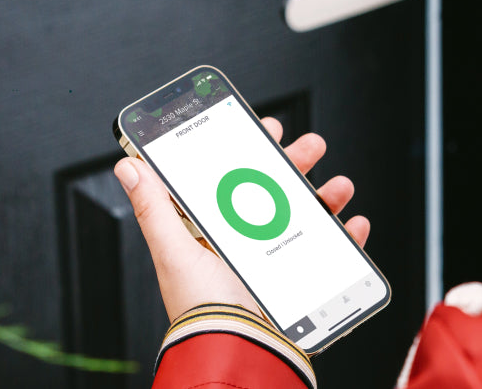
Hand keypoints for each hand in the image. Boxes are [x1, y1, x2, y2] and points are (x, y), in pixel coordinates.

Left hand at [114, 117, 369, 321]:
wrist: (242, 352)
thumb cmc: (203, 312)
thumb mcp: (174, 253)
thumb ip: (154, 208)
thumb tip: (128, 167)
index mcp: (214, 233)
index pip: (233, 181)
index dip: (250, 153)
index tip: (263, 129)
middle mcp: (246, 244)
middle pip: (276, 191)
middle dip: (296, 164)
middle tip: (310, 146)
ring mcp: (278, 261)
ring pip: (308, 216)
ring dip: (328, 195)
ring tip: (338, 187)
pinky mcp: (306, 281)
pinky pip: (334, 252)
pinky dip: (349, 236)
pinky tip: (353, 225)